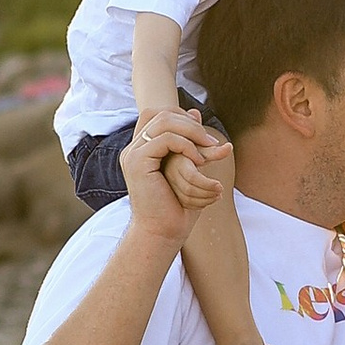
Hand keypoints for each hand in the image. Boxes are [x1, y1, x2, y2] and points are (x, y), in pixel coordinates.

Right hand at [121, 110, 226, 244]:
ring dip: (192, 132)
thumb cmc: (177, 206)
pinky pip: (164, 139)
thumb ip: (190, 140)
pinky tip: (198, 161)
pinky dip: (185, 145)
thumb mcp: (189, 166)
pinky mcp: (137, 162)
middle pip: (160, 113)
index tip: (202, 135)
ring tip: (209, 149)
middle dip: (190, 123)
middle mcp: (133, 149)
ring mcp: (132, 154)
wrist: (162, 232)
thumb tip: (195, 112)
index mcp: (141, 149)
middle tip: (212, 143)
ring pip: (163, 122)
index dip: (181, 115)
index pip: (157, 113)